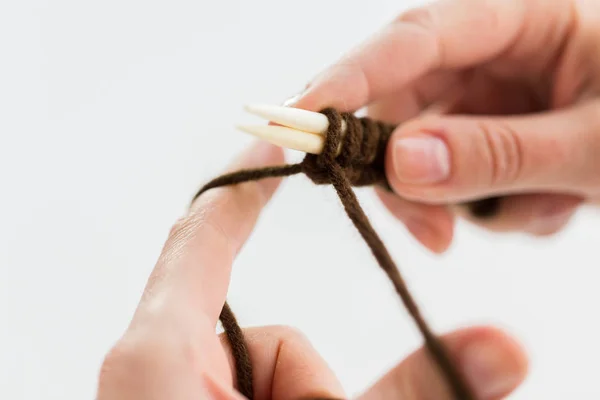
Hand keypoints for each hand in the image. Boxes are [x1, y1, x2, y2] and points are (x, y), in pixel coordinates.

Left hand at [96, 141, 526, 398]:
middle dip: (317, 381)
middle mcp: (153, 366)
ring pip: (271, 372)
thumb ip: (416, 394)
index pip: (206, 228)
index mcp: (157, 354)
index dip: (249, 181)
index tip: (285, 139)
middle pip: (265, 329)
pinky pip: (256, 393)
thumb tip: (509, 344)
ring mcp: (167, 395)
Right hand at [290, 0, 599, 252]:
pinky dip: (484, 209)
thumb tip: (401, 162)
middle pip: (402, 100)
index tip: (296, 118)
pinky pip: (452, 174)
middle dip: (405, 169)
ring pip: (421, 148)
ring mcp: (488, 95)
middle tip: (427, 232)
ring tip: (530, 215)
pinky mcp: (490, 134)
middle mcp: (493, 52)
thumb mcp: (599, 145)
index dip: (349, 77)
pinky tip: (541, 209)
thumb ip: (500, 152)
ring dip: (457, 200)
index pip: (415, 37)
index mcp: (524, 16)